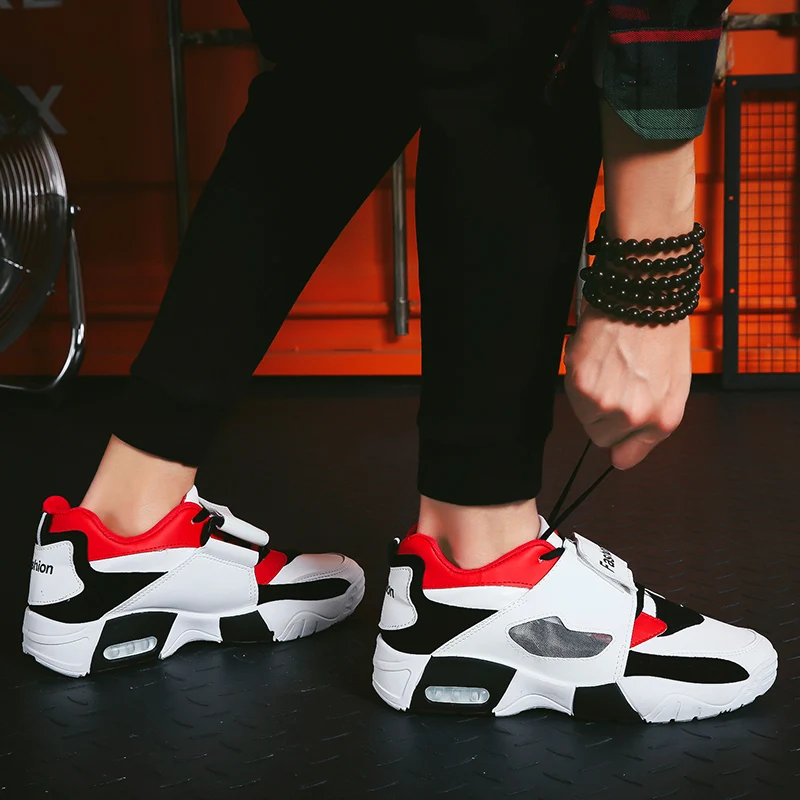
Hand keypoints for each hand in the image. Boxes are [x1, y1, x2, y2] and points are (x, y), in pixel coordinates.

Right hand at [564, 304, 691, 469]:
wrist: (645, 297)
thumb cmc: (662, 334)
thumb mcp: (675, 386)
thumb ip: (652, 427)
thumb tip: (622, 461)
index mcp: (663, 420)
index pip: (625, 455)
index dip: (619, 438)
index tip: (616, 428)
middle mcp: (634, 417)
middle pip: (600, 436)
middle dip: (605, 413)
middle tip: (618, 381)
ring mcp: (605, 403)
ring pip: (584, 416)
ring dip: (591, 396)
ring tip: (610, 367)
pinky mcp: (581, 385)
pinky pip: (572, 396)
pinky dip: (580, 378)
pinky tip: (598, 359)